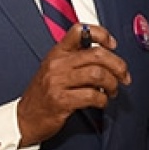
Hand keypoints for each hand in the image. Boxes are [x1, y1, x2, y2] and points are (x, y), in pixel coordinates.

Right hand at [16, 24, 130, 145]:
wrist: (25, 118)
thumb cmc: (43, 95)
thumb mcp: (55, 69)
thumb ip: (76, 59)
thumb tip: (106, 56)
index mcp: (57, 52)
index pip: (80, 30)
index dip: (101, 34)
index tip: (112, 45)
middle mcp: (57, 64)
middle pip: (97, 54)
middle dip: (118, 65)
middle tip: (123, 76)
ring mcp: (58, 82)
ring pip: (98, 74)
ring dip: (112, 84)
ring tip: (112, 91)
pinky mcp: (61, 100)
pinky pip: (92, 95)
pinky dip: (103, 100)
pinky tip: (101, 102)